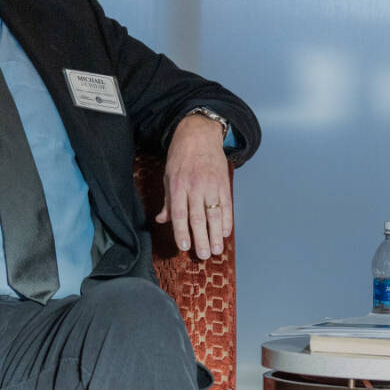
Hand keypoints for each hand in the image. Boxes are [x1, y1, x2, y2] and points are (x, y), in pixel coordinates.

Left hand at [159, 113, 233, 258]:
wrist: (199, 134)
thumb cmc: (181, 156)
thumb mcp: (168, 176)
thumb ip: (168, 200)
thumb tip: (162, 220)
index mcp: (178, 185)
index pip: (179, 213)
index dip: (182, 232)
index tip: (184, 247)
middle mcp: (195, 186)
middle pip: (198, 217)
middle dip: (201, 238)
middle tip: (203, 255)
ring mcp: (211, 185)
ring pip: (214, 214)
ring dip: (215, 234)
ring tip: (216, 250)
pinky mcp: (224, 183)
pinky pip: (227, 206)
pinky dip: (227, 221)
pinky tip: (225, 233)